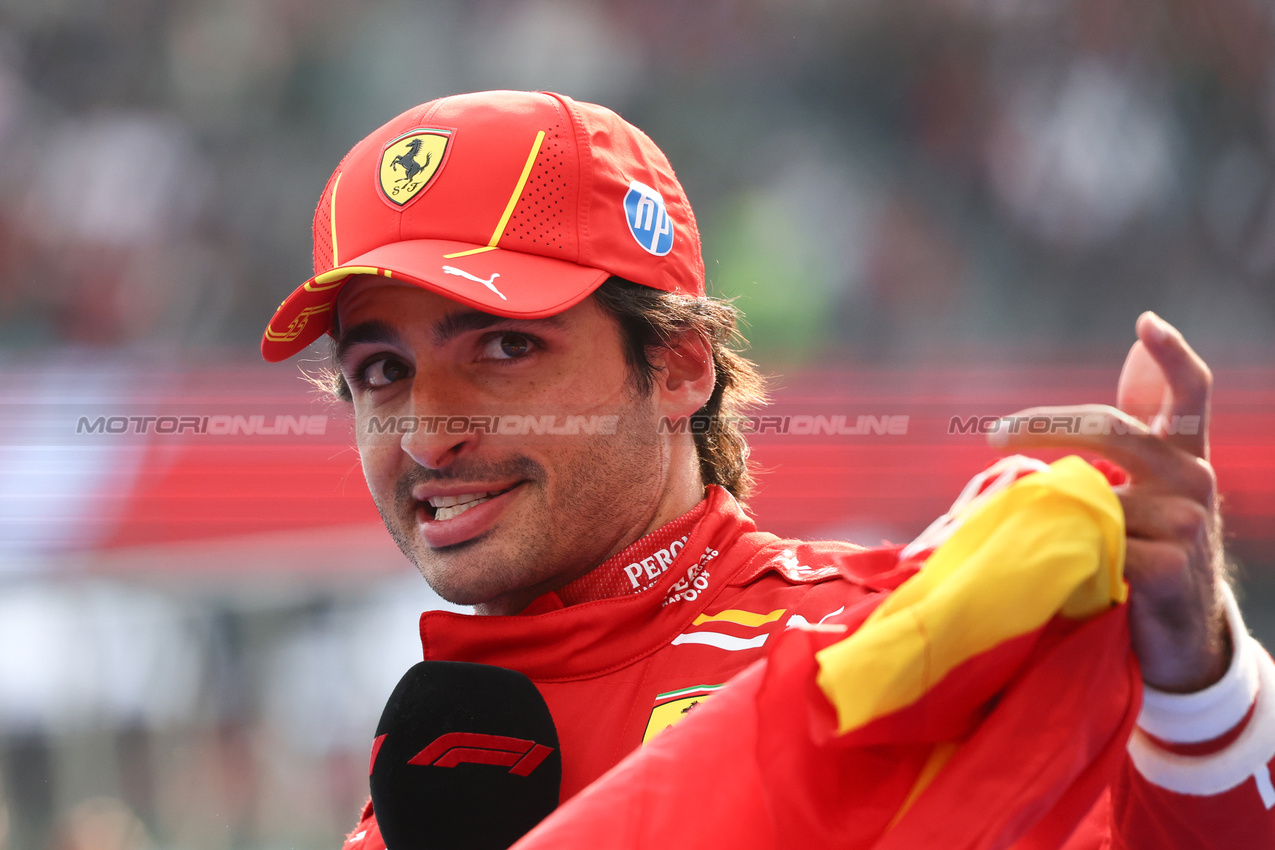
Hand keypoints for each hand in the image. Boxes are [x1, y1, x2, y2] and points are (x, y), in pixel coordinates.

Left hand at [989, 312, 1229, 692]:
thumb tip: (1024, 445)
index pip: (1190, 395)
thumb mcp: (1132, 510)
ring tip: (1032, 539)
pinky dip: (1062, 554)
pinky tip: (1062, 573)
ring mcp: (1188, 521)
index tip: (1146, 321)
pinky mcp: (1171, 566)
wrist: (1178, 645)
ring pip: (1089, 494)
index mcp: (1183, 458)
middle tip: (994, 435)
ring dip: (1048, 513)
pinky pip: (1093, 545)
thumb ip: (1103, 471)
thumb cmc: (1140, 565)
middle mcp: (1192, 479)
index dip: (1172, 355)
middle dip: (1044, 424)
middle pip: (1110, 428)